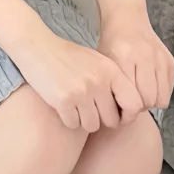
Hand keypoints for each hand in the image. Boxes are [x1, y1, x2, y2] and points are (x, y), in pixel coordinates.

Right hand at [17, 32, 144, 131]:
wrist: (38, 47)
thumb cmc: (68, 56)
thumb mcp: (97, 61)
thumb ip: (113, 81)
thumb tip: (129, 108)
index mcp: (111, 71)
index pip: (135, 104)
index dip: (129, 115)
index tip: (119, 116)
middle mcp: (99, 82)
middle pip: (112, 120)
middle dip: (102, 120)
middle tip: (92, 112)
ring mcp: (81, 92)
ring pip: (92, 126)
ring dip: (84, 121)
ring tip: (77, 108)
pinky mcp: (63, 100)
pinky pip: (73, 124)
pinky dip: (68, 119)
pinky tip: (64, 106)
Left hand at [98, 7, 173, 110]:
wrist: (127, 19)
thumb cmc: (111, 44)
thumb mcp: (104, 64)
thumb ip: (111, 87)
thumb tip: (119, 115)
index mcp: (123, 58)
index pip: (131, 97)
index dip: (126, 109)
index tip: (121, 108)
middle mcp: (144, 57)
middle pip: (148, 100)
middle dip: (140, 107)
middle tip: (132, 102)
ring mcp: (159, 58)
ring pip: (161, 98)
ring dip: (151, 101)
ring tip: (141, 95)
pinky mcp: (170, 60)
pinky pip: (169, 89)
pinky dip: (161, 93)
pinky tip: (150, 86)